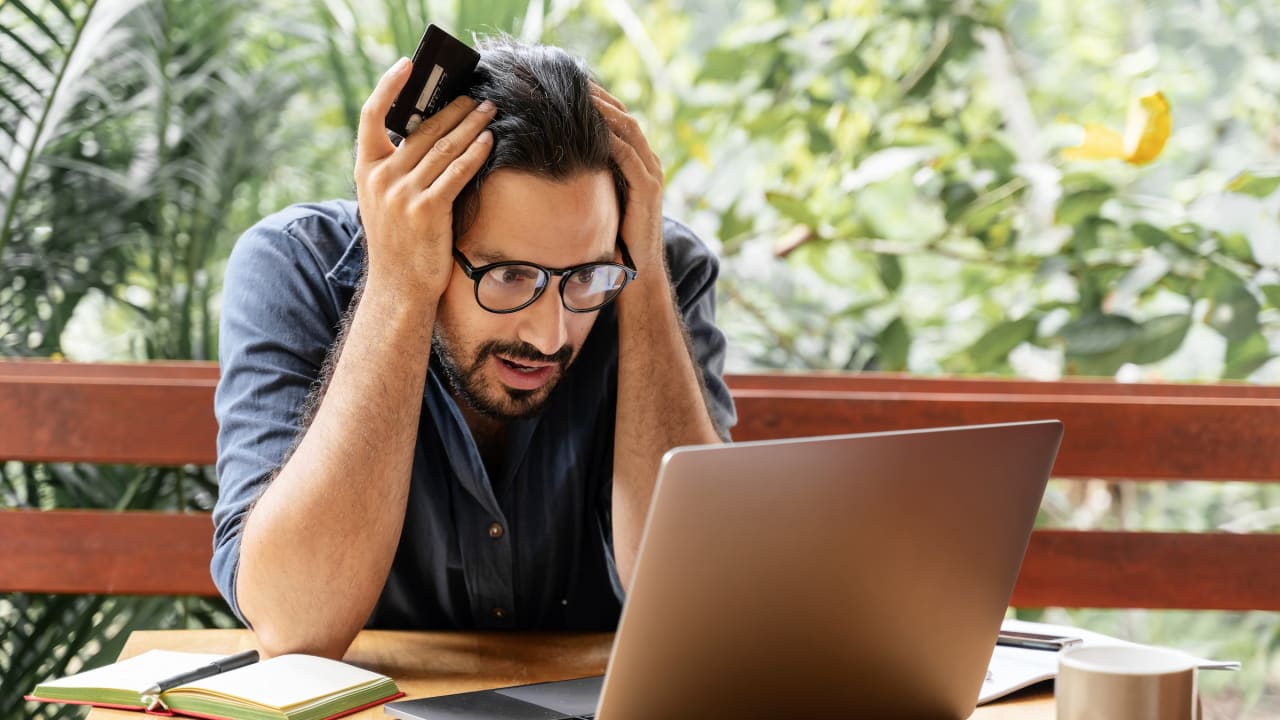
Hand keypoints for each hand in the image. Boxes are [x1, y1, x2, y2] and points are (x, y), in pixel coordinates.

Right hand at [355, 58, 496, 302]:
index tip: (407, 66)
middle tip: (476, 96)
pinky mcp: (426, 211)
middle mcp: (381, 179)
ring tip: (490, 112)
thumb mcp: (386, 201)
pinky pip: (456, 173)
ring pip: (443, 148)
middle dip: (453, 109)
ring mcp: (402, 195)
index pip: (370, 117)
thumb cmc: (399, 242)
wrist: (399, 287)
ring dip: (471, 126)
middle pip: (421, 130)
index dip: (388, 87)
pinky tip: (489, 142)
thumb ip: (398, 169)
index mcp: (366, 170)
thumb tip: (430, 132)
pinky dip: (475, 154)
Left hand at [590, 84, 664, 273]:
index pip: (619, 119)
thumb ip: (593, 174)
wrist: (637, 267)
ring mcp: (651, 173)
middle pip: (624, 116)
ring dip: (603, 111)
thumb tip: (559, 156)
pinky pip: (629, 156)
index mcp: (639, 159)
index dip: (598, 100)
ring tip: (580, 95)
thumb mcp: (603, 196)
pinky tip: (591, 129)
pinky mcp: (648, 188)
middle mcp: (649, 160)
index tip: (572, 85)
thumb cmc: (617, 234)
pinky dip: (610, 140)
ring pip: (628, 130)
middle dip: (599, 97)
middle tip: (572, 80)